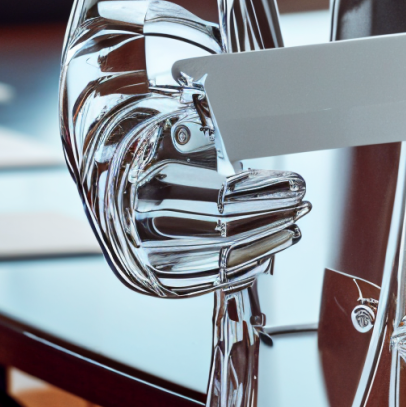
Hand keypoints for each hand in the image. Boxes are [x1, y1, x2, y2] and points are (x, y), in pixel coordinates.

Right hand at [88, 83, 305, 299]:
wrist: (104, 176)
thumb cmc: (144, 146)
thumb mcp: (172, 128)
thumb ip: (207, 131)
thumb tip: (255, 128)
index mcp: (147, 180)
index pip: (224, 194)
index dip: (266, 191)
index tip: (295, 184)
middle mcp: (143, 221)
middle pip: (227, 227)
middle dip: (273, 216)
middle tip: (301, 206)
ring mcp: (149, 252)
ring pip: (222, 256)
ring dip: (266, 243)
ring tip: (293, 228)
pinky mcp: (157, 275)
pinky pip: (208, 278)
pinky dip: (243, 268)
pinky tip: (265, 254)